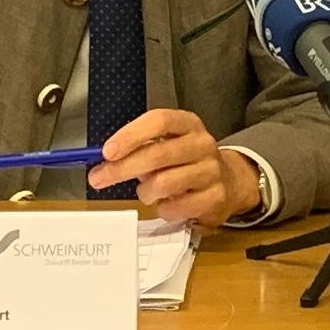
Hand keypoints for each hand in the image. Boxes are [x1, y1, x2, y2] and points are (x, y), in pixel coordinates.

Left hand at [94, 107, 250, 229]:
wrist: (229, 181)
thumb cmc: (186, 161)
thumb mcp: (167, 145)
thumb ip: (140, 149)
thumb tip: (106, 162)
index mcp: (188, 124)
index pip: (159, 121)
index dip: (130, 135)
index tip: (107, 151)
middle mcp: (202, 144)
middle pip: (157, 154)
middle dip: (122, 168)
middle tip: (99, 178)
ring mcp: (211, 171)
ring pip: (164, 183)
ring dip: (145, 192)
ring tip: (147, 192)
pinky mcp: (215, 197)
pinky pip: (175, 207)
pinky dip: (162, 208)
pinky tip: (166, 203)